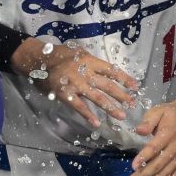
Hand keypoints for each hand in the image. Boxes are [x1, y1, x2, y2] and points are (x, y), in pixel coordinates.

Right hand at [15, 39, 137, 127]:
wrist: (39, 59)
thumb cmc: (60, 55)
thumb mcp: (79, 52)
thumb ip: (92, 62)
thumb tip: (106, 70)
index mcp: (91, 61)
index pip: (112, 70)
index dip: (125, 79)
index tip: (136, 87)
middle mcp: (86, 72)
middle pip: (108, 85)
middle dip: (122, 95)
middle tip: (132, 104)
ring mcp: (76, 84)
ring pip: (97, 97)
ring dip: (110, 107)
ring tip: (121, 116)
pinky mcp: (66, 94)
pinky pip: (79, 106)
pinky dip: (88, 115)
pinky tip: (96, 123)